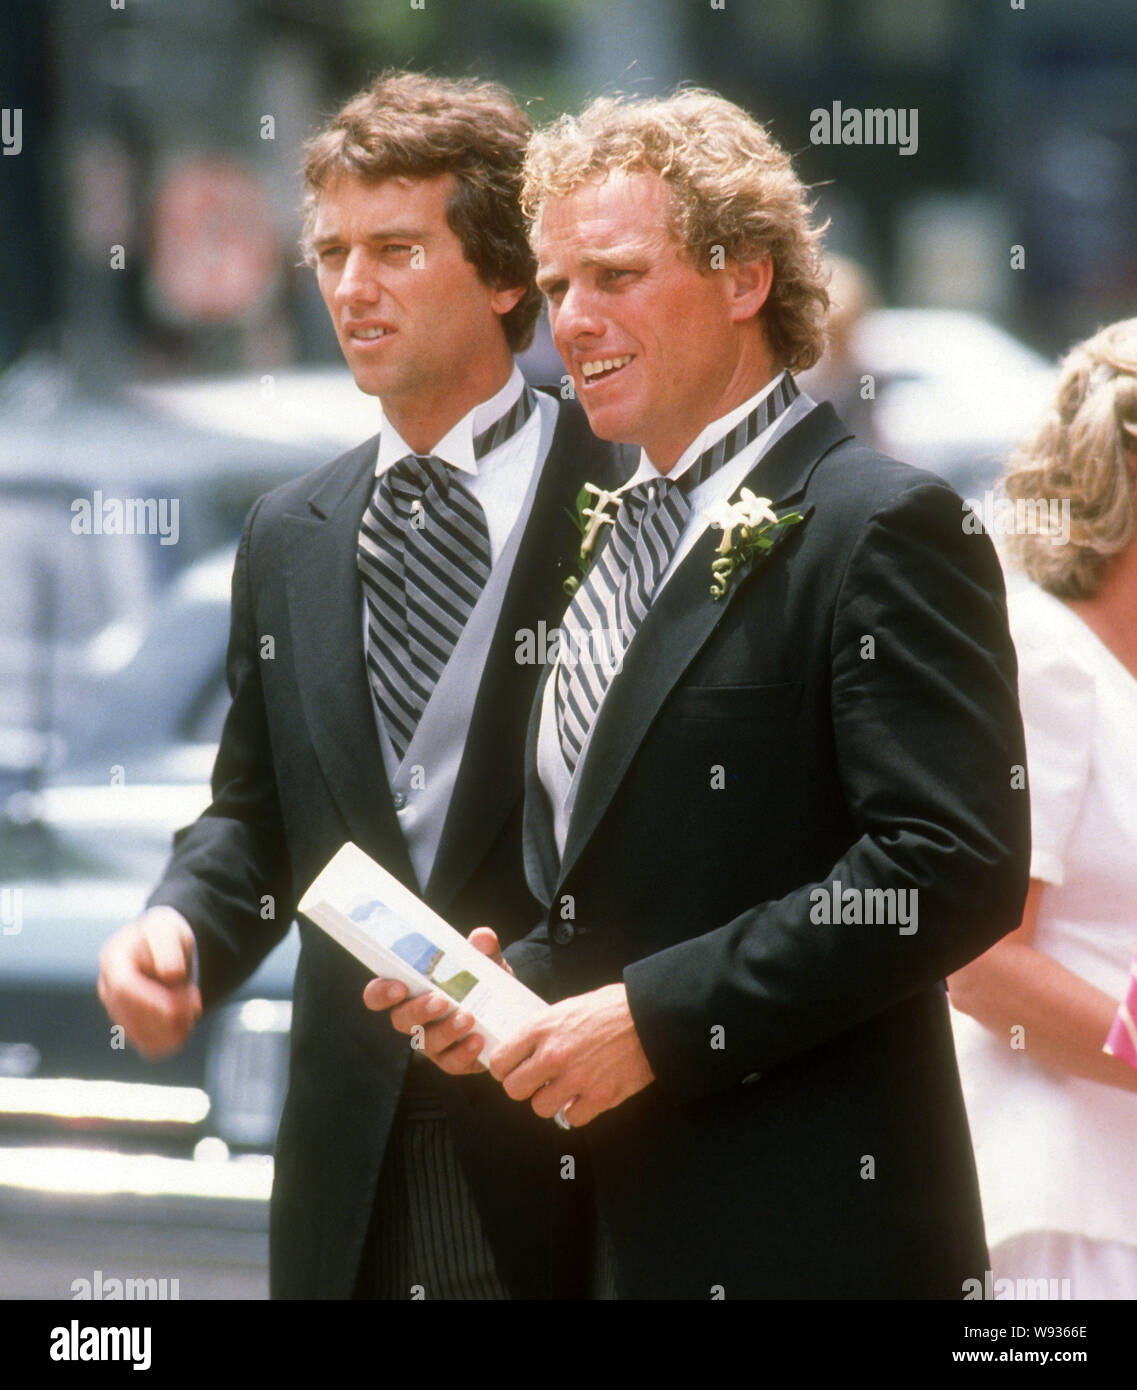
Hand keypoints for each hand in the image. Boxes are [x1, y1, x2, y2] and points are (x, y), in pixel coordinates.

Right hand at [97, 907, 201, 1058]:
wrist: (167, 948)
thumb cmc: (165, 935)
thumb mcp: (168, 928)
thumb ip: (168, 947)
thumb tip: (171, 975)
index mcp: (112, 959)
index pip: (124, 988)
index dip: (152, 1000)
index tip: (181, 1004)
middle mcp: (108, 988)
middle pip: (131, 1016)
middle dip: (168, 1015)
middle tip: (195, 1000)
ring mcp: (117, 1011)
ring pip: (141, 1036)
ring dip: (172, 1029)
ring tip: (193, 1008)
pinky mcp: (132, 1028)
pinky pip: (149, 1047)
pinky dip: (171, 1041)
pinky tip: (188, 1024)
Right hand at [362, 926, 509, 1074]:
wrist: (509, 1011)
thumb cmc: (483, 981)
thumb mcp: (485, 961)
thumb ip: (482, 948)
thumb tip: (482, 938)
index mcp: (411, 991)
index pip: (378, 994)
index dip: (381, 993)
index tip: (399, 986)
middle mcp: (415, 1019)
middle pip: (401, 1020)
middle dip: (418, 1010)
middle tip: (440, 1000)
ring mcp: (433, 1042)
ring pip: (427, 1042)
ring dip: (446, 1030)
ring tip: (468, 1017)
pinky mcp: (453, 1060)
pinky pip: (451, 1063)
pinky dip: (464, 1052)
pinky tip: (478, 1040)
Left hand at [489, 983, 654, 1127]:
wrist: (651, 1017)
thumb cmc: (612, 1008)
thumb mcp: (568, 1007)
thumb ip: (545, 1029)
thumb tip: (526, 1048)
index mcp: (542, 1028)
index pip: (500, 1062)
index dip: (505, 1068)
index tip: (513, 1069)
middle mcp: (554, 1055)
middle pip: (514, 1090)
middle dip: (524, 1087)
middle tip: (536, 1082)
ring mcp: (576, 1079)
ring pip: (540, 1108)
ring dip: (550, 1101)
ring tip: (564, 1088)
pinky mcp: (599, 1097)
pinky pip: (572, 1118)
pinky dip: (577, 1110)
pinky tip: (584, 1096)